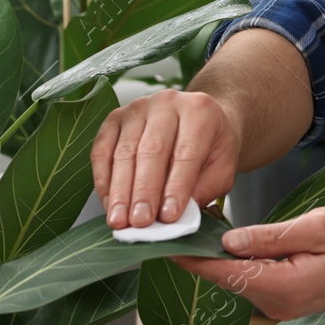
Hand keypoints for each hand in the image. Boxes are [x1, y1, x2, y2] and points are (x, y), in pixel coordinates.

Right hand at [91, 89, 242, 229]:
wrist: (199, 119)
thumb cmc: (211, 147)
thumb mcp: (222, 167)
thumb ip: (204, 188)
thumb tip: (177, 214)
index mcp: (200, 110)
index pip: (186, 152)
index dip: (176, 186)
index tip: (169, 216)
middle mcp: (167, 103)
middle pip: (151, 150)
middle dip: (144, 191)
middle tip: (140, 222)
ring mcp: (137, 108)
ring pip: (124, 152)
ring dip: (120, 191)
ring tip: (120, 220)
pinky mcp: (114, 118)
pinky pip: (102, 151)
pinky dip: (103, 180)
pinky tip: (108, 204)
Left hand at [173, 207, 324, 319]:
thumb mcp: (319, 226)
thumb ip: (271, 236)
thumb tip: (229, 240)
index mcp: (284, 287)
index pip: (225, 274)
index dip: (192, 259)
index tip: (166, 243)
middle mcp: (276, 305)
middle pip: (226, 278)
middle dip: (201, 254)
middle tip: (180, 224)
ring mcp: (279, 307)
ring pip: (237, 279)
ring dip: (220, 257)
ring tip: (202, 227)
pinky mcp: (283, 300)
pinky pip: (252, 280)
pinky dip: (238, 262)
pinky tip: (232, 242)